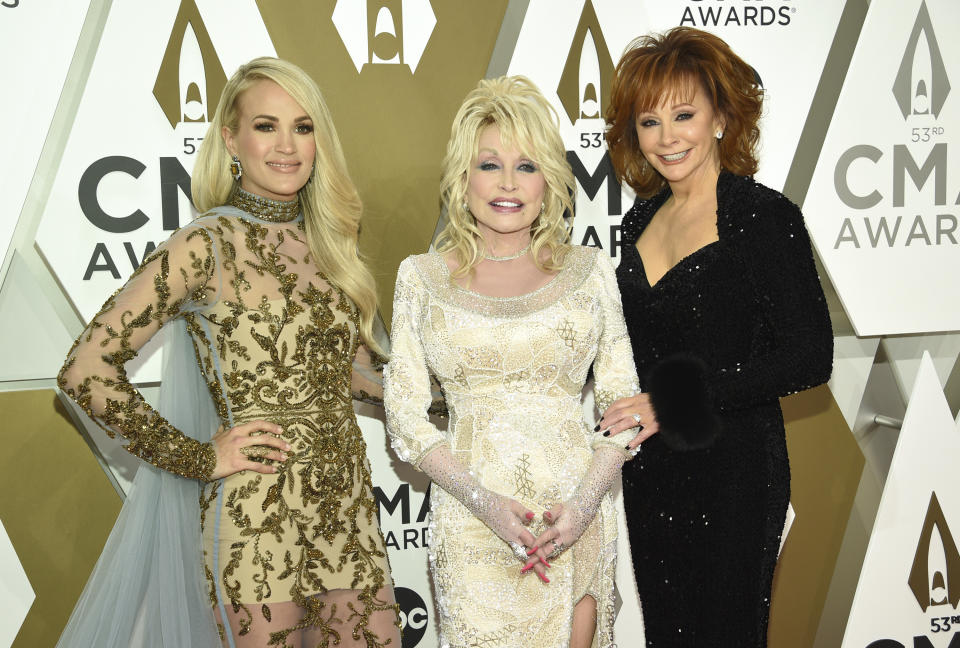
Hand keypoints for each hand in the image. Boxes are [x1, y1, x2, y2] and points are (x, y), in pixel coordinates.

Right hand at [210, 420, 289, 479]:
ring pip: (263, 452)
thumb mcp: (217, 435)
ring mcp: (240, 451)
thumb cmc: (209, 448)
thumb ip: (223, 430)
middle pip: (265, 438)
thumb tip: (224, 425)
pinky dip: (267, 468)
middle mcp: (240, 438)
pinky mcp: (238, 464)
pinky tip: (274, 470)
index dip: (272, 426)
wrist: (199, 460)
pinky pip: (256, 466)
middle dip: (279, 442)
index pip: (259, 424)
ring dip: (276, 455)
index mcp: (238, 430)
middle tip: (288, 447)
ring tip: (284, 458)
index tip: (281, 430)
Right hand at [416, 447, 550, 581]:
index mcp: (515, 529)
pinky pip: (517, 549)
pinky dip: (525, 555)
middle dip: (536, 565)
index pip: (530, 543)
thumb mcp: (512, 504)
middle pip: (526, 554)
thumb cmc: (498, 502)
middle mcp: (511, 537)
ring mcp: (508, 538)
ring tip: (540, 571)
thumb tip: (533, 517)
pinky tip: (531, 558)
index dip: (539, 552)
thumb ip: (524, 512)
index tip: (547, 562)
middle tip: (545, 576)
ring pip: (521, 553)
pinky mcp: (506, 537)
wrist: (481, 505)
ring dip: (530, 562)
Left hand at [527, 502, 588, 562]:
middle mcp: (564, 538)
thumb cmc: (571, 508)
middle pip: (550, 549)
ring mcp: (566, 543)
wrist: (585, 512)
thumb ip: (552, 512)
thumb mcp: (561, 507)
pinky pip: (555, 551)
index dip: (539, 542)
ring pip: (552, 553)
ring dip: (541, 559)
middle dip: (538, 557)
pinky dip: (546, 556)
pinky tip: (538, 560)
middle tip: (528, 565)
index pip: (549, 535)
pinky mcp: (566, 544)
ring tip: (530, 565)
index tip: (530, 548)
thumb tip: (545, 515)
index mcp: (562, 528)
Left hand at [597, 393, 658, 452]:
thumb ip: (638, 402)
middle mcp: (640, 406)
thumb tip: (626, 408)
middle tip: (599, 428)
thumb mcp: (648, 397)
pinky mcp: (655, 425)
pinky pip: (643, 434)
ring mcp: (648, 416)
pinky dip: (635, 440)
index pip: (618, 404)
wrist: (677, 401)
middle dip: (607, 421)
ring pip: (627, 422)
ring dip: (615, 429)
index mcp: (638, 398)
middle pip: (619, 413)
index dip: (608, 411)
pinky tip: (628, 446)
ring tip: (607, 435)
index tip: (602, 418)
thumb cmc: (662, 400)